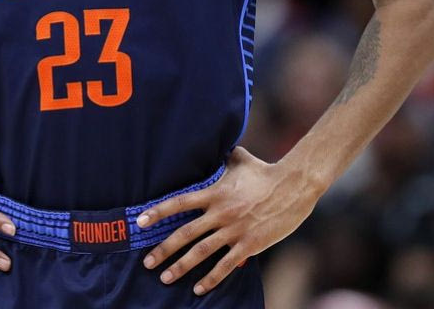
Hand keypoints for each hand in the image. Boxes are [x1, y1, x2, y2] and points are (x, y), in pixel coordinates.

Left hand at [136, 147, 321, 295]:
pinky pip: (226, 265)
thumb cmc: (266, 172)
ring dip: (180, 267)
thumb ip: (224, 156)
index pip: (179, 203)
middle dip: (163, 250)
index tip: (140, 222)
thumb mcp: (241, 160)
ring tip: (166, 278)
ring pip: (201, 252)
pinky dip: (211, 278)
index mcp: (214, 193)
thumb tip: (216, 145)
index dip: (158, 212)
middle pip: (185, 233)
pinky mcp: (249, 244)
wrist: (293, 187)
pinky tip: (199, 289)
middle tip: (147, 263)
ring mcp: (234, 230)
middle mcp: (220, 213)